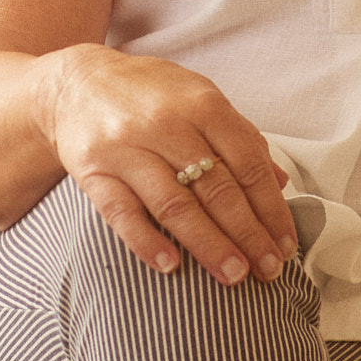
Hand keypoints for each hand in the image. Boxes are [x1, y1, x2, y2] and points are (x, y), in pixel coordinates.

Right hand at [40, 45, 298, 286]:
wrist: (76, 84)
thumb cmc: (149, 94)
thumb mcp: (198, 97)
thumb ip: (239, 136)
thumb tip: (279, 182)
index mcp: (200, 103)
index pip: (246, 162)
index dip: (270, 207)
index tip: (285, 244)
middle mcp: (165, 123)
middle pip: (216, 188)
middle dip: (248, 234)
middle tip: (268, 270)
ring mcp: (127, 147)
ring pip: (174, 204)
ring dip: (208, 245)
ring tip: (234, 275)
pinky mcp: (93, 170)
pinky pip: (122, 213)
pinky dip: (147, 242)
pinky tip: (171, 266)